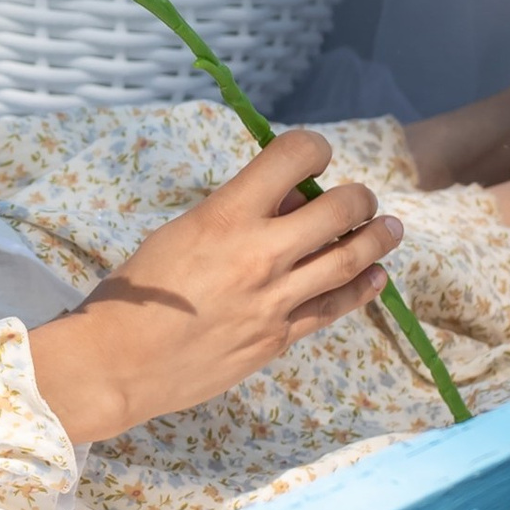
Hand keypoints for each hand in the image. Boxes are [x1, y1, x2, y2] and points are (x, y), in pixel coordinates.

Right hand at [27, 129, 404, 445]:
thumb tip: (286, 202)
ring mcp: (275, 300)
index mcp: (225, 216)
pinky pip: (335, 307)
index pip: (292, 158)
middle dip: (359, 197)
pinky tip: (375, 277)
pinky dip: (362, 287)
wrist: (119, 362)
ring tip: (389, 228)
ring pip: (350, 260)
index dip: (313, 148)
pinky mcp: (279, 338)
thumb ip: (234, 215)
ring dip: (377, 239)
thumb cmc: (136, 292)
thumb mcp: (179, 233)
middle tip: (361, 198)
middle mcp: (259, 253)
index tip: (315, 155)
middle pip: (339, 210)